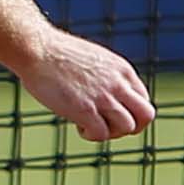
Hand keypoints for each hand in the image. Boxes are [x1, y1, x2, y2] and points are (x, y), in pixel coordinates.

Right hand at [17, 29, 155, 142]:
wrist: (37, 49)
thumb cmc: (58, 55)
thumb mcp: (95, 61)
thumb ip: (108, 77)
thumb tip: (109, 98)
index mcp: (123, 70)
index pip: (144, 101)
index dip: (130, 112)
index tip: (110, 112)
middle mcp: (118, 84)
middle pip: (146, 116)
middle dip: (131, 127)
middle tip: (109, 126)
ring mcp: (103, 97)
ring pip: (127, 127)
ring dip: (110, 132)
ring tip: (90, 124)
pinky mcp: (85, 109)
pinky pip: (102, 134)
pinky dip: (91, 135)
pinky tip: (77, 125)